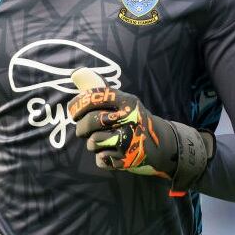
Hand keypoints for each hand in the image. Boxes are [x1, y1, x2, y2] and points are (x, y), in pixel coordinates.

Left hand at [67, 68, 214, 191]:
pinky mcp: (128, 158)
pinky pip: (101, 159)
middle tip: (82, 130)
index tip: (73, 112)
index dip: (78, 104)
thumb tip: (76, 74)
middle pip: (92, 121)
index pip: (95, 97)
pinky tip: (109, 154)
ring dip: (91, 144)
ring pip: (93, 142)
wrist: (162, 144)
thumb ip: (100, 91)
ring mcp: (130, 138)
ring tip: (97, 142)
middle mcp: (130, 117)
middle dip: (81, 128)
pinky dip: (101, 159)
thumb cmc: (133, 119)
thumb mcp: (123, 101)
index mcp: (127, 100)